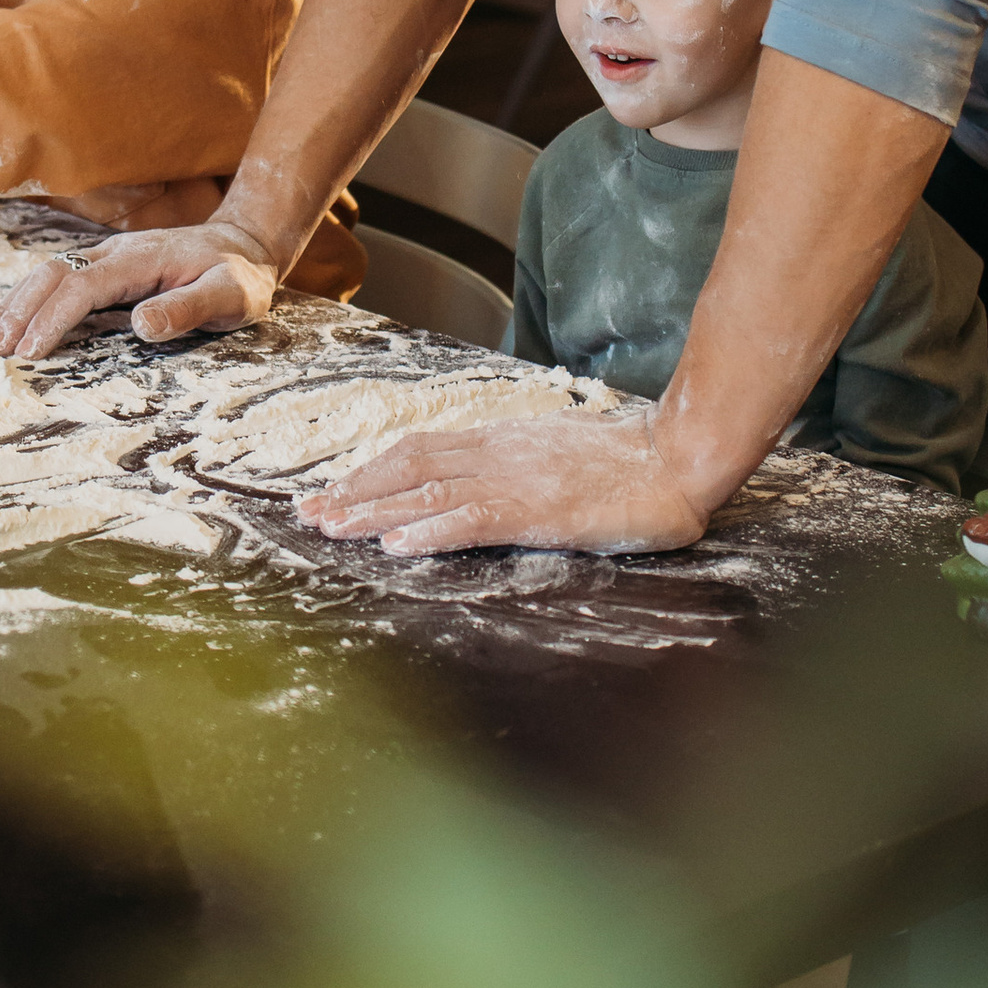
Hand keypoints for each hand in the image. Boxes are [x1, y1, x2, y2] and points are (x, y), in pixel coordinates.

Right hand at [0, 218, 280, 360]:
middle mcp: (116, 252)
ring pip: (48, 274)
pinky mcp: (106, 267)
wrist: (246, 246)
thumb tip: (141, 324)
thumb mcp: (229, 297)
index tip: (28, 351)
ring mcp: (108, 257)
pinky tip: (8, 321)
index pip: (84, 287)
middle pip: (53, 274)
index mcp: (141, 259)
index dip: (53, 318)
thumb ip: (188, 309)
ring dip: (15, 304)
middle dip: (19, 310)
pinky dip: (28, 300)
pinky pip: (58, 280)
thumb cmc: (240, 278)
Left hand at [301, 404, 712, 557]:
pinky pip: (470, 519)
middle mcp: (497, 454)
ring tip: (331, 529)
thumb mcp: (561, 456)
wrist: (678, 457)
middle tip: (308, 515)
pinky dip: (428, 531)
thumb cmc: (629, 462)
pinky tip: (396, 546)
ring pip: (426, 492)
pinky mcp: (536, 510)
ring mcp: (514, 480)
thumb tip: (484, 483)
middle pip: (407, 466)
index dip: (371, 471)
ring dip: (374, 513)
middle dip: (354, 492)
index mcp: (501, 441)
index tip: (335, 490)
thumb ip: (520, 466)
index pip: (419, 451)